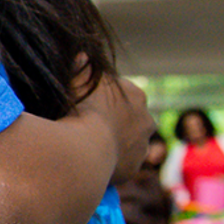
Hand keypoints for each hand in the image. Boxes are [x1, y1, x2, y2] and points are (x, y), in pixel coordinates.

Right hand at [70, 65, 151, 185]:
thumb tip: (84, 55)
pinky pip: (120, 164)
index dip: (102, 97)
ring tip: (88, 145)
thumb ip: (82, 65)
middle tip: (87, 124)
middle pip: (129, 118)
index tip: (85, 102)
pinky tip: (90, 161)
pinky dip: (109, 163)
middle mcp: (146, 120)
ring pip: (128, 142)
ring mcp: (142, 147)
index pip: (121, 92)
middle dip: (114, 121)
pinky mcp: (133, 168)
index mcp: (135, 95)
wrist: (84, 149)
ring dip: (113, 143)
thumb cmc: (80, 109)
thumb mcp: (77, 80)